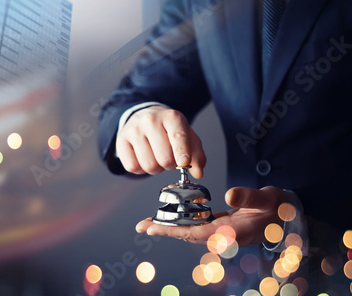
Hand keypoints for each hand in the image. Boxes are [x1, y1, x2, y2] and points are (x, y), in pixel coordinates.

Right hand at [116, 106, 205, 177]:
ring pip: (149, 165)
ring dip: (156, 168)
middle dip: (170, 165)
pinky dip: (140, 169)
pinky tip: (143, 158)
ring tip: (156, 157)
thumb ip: (196, 154)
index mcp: (171, 117)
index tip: (184, 163)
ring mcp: (133, 130)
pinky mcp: (121, 140)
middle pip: (164, 158)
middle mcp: (150, 120)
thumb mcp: (187, 136)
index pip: (178, 136)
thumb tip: (198, 172)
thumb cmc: (168, 129)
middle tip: (169, 158)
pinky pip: (132, 167)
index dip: (182, 152)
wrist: (143, 116)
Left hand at [136, 186, 287, 246]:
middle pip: (187, 235)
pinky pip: (197, 225)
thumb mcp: (267, 199)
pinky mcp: (222, 227)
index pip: (196, 233)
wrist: (288, 217)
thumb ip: (249, 196)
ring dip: (170, 227)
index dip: (174, 231)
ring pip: (190, 231)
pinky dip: (183, 222)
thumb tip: (229, 194)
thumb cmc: (278, 208)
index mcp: (232, 233)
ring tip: (150, 222)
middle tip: (142, 226)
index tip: (154, 228)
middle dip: (165, 230)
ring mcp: (222, 233)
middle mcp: (223, 236)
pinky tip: (172, 217)